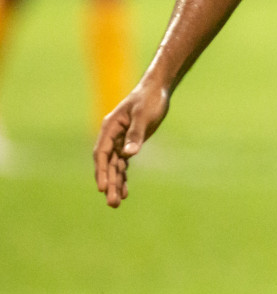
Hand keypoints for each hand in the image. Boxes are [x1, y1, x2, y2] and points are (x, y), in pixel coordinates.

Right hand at [93, 83, 170, 206]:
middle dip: (109, 183)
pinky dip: (123, 177)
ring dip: (115, 184)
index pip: (101, 154)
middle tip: (112, 203)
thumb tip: (127, 155)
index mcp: (110, 128)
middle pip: (107, 164)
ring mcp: (119, 141)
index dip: (101, 171)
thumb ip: (135, 135)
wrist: (158, 90)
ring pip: (114, 167)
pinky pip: (123, 164)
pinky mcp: (129, 144)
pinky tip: (125, 191)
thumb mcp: (144, 116)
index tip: (102, 188)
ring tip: (116, 204)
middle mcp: (111, 136)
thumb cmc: (150, 100)